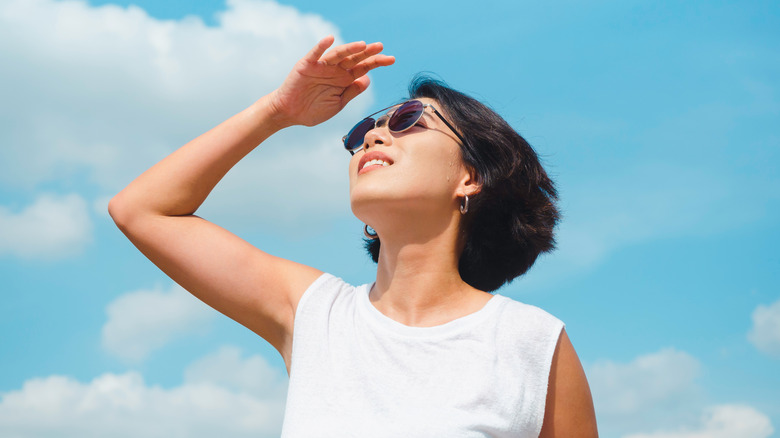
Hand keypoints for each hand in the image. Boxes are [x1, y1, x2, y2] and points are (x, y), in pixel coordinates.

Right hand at [269, 36, 394, 126]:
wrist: (290, 114)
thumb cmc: (313, 110)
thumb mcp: (338, 103)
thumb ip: (352, 91)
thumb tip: (367, 79)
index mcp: (344, 79)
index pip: (363, 67)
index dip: (377, 62)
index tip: (391, 59)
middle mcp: (335, 70)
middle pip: (354, 58)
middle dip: (367, 53)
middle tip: (380, 47)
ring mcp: (321, 66)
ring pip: (338, 54)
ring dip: (349, 48)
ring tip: (362, 45)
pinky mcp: (306, 65)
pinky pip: (315, 54)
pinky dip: (321, 46)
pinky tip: (330, 39)